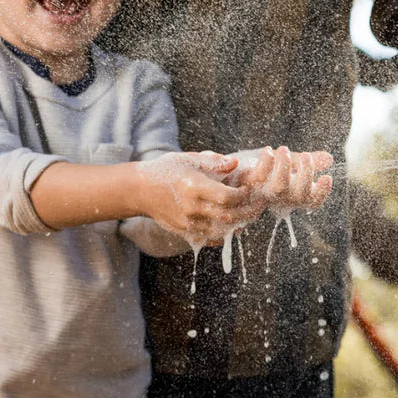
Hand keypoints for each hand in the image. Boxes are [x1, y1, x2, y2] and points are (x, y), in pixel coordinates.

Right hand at [137, 151, 262, 242]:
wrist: (140, 190)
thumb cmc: (166, 170)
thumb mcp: (189, 159)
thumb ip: (213, 162)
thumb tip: (235, 163)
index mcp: (194, 187)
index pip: (226, 197)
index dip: (242, 195)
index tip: (247, 189)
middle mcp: (191, 208)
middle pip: (228, 217)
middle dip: (247, 213)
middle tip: (257, 205)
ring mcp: (187, 223)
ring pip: (222, 231)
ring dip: (238, 224)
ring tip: (247, 215)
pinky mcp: (184, 232)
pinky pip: (210, 238)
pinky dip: (224, 233)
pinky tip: (231, 224)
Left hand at [229, 146, 333, 213]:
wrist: (224, 172)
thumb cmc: (258, 168)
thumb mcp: (286, 163)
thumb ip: (307, 162)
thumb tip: (330, 159)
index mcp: (289, 195)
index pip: (310, 201)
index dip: (321, 193)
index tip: (327, 178)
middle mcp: (276, 197)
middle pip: (299, 196)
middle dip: (306, 175)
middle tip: (305, 156)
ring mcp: (260, 191)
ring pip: (278, 188)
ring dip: (285, 168)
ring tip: (284, 149)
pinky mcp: (244, 182)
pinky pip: (257, 176)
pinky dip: (266, 163)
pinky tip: (268, 151)